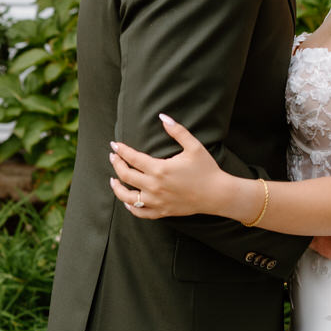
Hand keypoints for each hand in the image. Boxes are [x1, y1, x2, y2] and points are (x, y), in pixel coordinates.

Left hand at [109, 115, 226, 217]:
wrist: (217, 194)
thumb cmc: (206, 169)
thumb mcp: (194, 146)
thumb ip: (177, 131)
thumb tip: (163, 117)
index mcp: (160, 169)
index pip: (132, 158)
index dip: (121, 150)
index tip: (115, 145)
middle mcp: (154, 187)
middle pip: (126, 176)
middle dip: (116, 164)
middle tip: (113, 156)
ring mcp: (157, 201)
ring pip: (128, 197)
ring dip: (117, 188)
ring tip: (113, 179)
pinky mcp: (162, 211)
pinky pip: (140, 213)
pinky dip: (130, 207)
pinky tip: (127, 201)